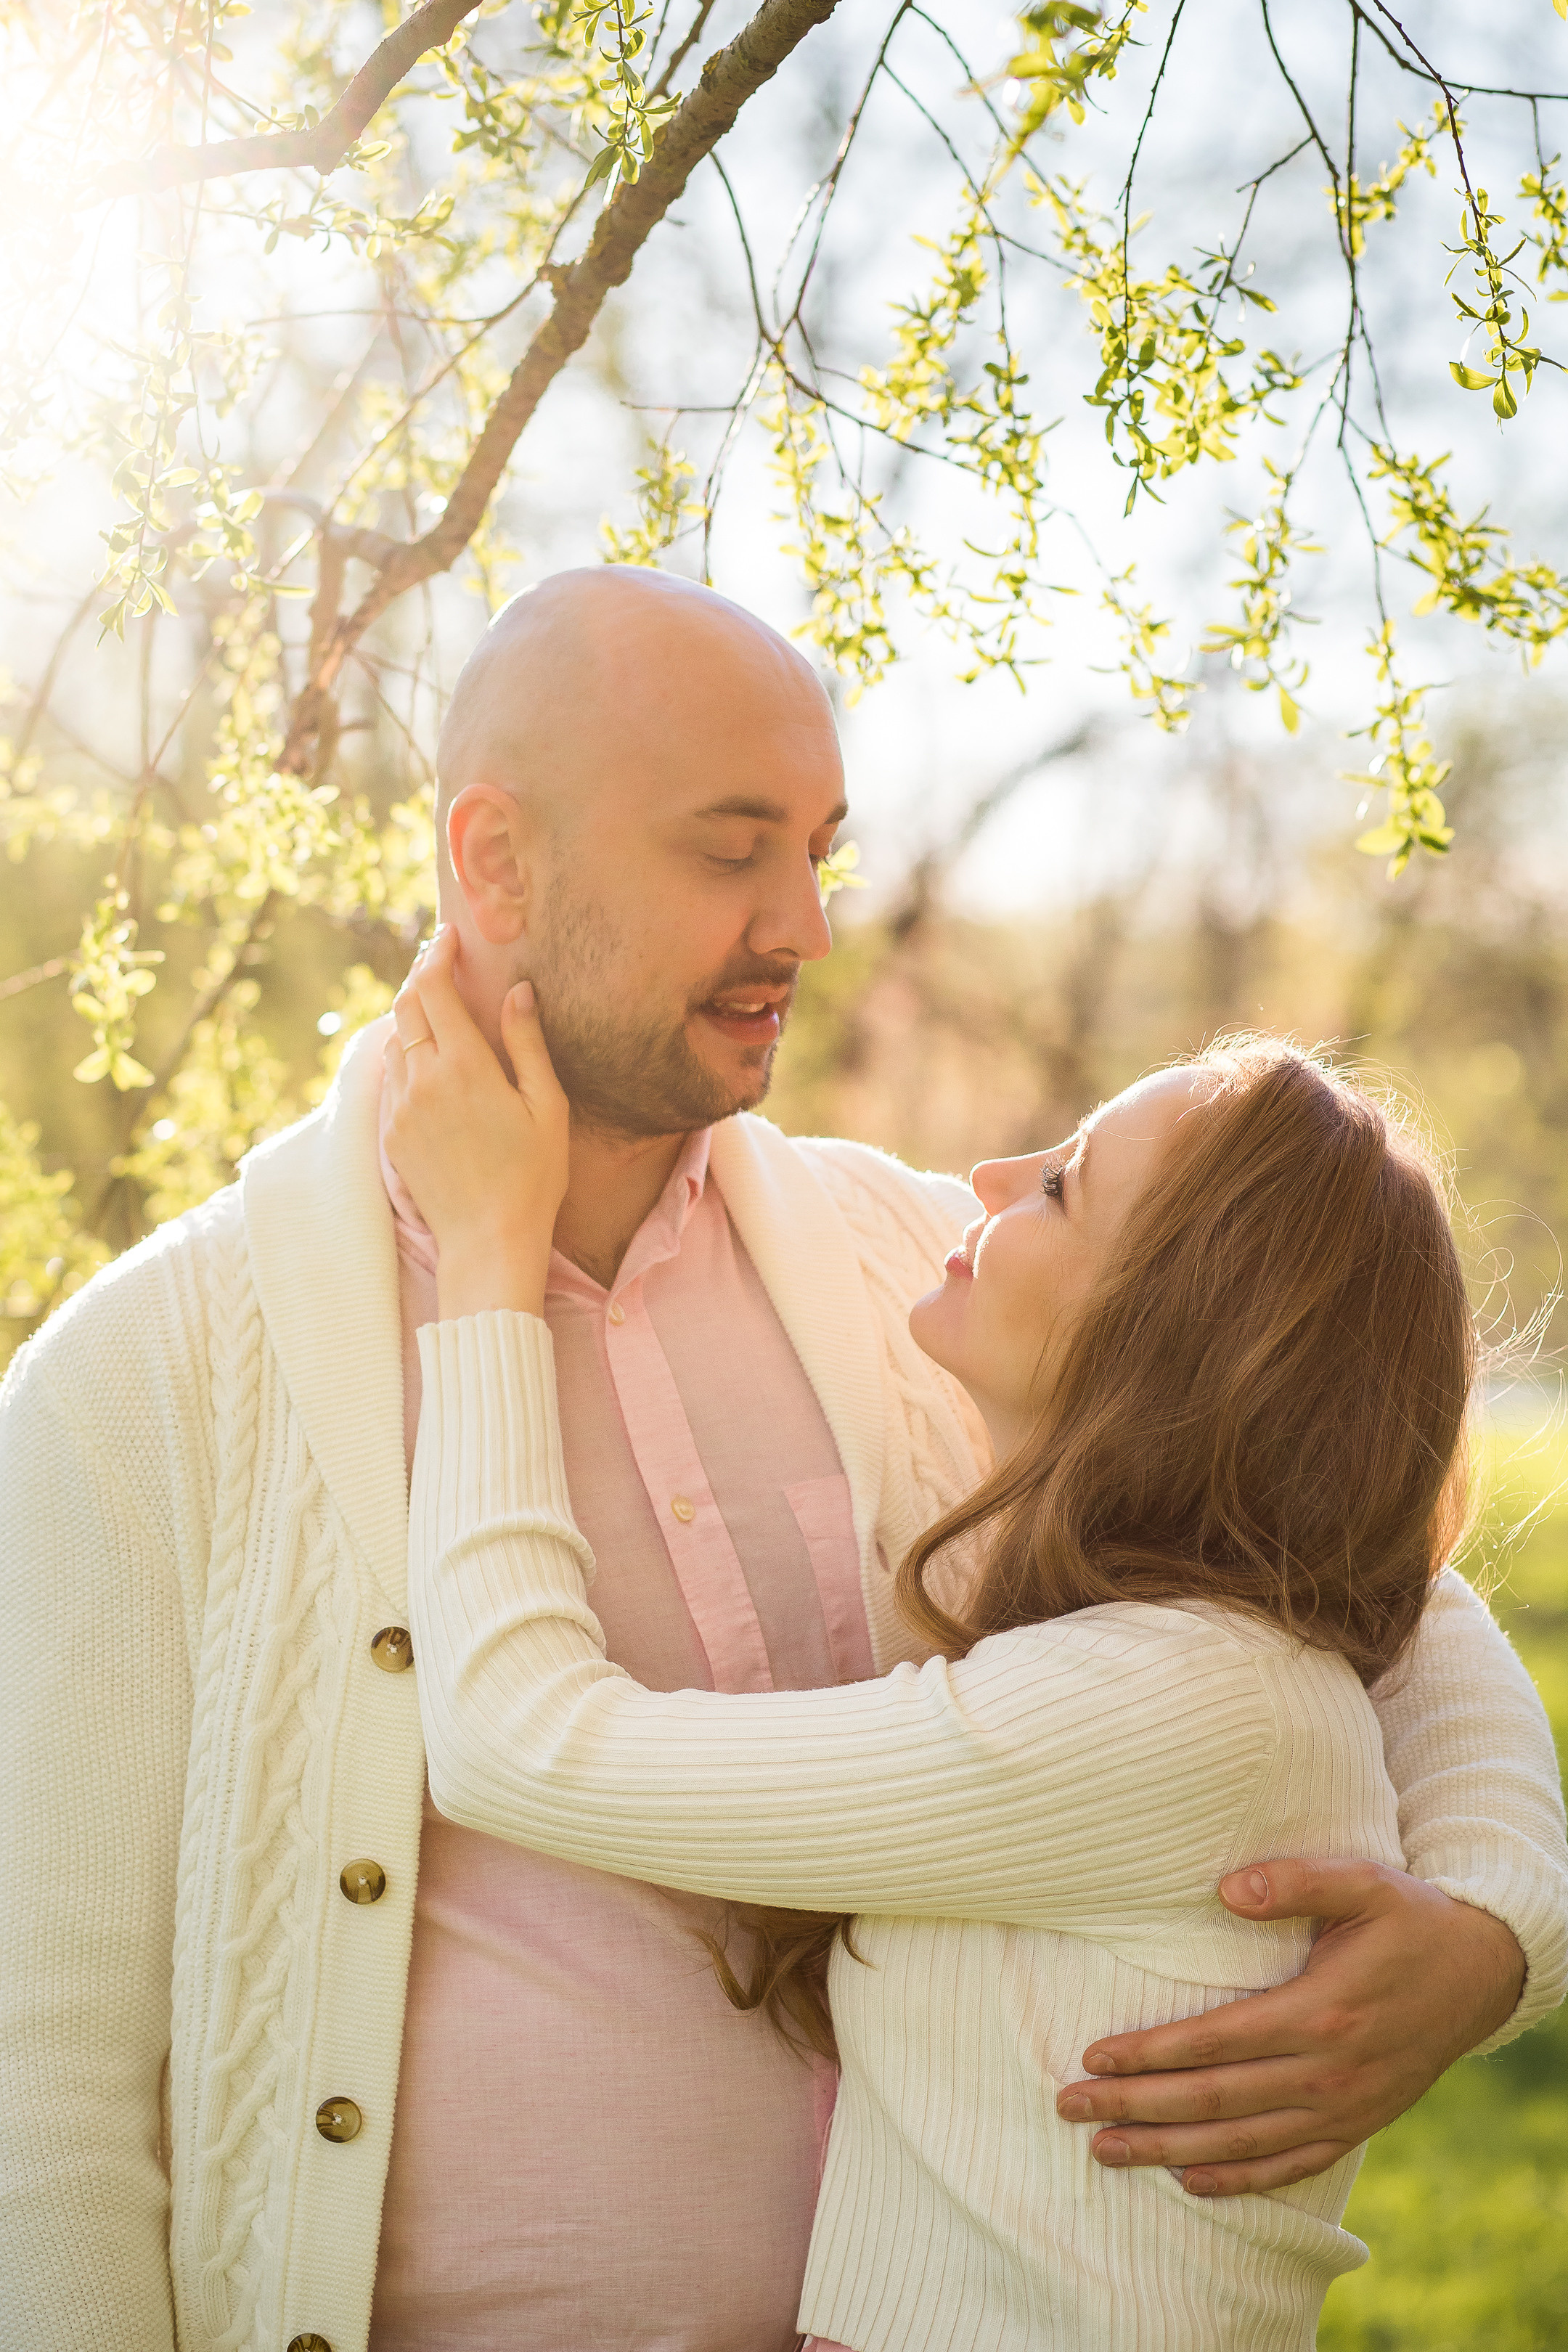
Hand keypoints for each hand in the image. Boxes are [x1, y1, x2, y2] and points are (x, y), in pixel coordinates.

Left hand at [383, 926, 569, 1319]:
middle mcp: (422, 1080)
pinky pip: (390, 1077)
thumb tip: (518, 991)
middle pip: (405, 1006)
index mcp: (464, 1067)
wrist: (487, 1240)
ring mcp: (400, 1107)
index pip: (434, 989)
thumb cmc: (532, 1176)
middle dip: (421, 976)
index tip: (449, 936)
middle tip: (441, 961)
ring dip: (412, 1015)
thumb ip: (528, 1043)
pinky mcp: (391, 1133)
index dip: (438, 954)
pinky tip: (426, 1058)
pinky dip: (405, 1054)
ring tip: (437, 1007)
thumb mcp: (547, 1106)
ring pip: (394, 1040)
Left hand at [1054, 1857, 1525, 2196]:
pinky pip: (1290, 2164)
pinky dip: (1239, 2179)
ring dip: (1168, 2150)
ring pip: (1241, 2142)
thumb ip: (1295, 1880)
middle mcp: (1328, 2072)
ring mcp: (1344, 2109)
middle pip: (1214, 2101)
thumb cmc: (1410, 1919)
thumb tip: (1225, 1890)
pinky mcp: (1357, 2126)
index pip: (1215, 2044)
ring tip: (1105, 2151)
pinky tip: (1192, 2181)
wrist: (1481, 1973)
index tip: (1092, 2057)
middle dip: (1136, 2107)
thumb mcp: (1363, 1881)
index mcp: (1320, 2012)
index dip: (1150, 2054)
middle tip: (1070, 2108)